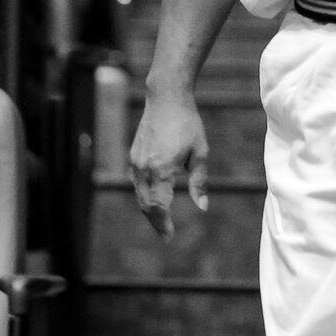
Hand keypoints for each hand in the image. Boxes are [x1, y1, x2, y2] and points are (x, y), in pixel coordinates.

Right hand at [129, 92, 208, 240]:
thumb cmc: (188, 124)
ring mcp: (136, 161)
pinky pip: (137, 183)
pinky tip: (155, 199)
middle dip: (156, 222)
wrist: (166, 98)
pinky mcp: (134, 155)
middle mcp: (145, 168)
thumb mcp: (200, 152)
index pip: (158, 207)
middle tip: (166, 234)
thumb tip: (202, 207)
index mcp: (162, 169)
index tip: (169, 237)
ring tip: (162, 220)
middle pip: (146, 205)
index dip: (163, 225)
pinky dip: (145, 195)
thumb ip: (199, 182)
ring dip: (149, 210)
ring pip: (139, 195)